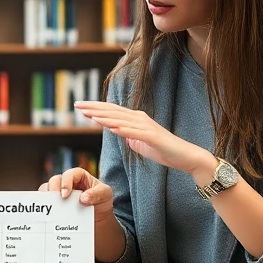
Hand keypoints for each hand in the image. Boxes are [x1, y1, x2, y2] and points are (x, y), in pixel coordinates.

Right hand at [40, 167, 114, 223]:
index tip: (65, 195)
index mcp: (79, 176)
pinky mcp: (56, 202)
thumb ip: (96, 194)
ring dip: (47, 197)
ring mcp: (60, 192)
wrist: (99, 216)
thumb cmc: (102, 200)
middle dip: (53, 189)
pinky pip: (46, 201)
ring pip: (47, 189)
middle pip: (55, 180)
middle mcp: (67, 182)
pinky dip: (45, 205)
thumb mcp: (105, 194)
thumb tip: (83, 199)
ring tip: (49, 206)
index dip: (66, 183)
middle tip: (56, 199)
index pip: (70, 174)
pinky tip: (47, 212)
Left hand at [75, 100, 217, 179]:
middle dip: (94, 108)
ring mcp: (146, 127)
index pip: (111, 111)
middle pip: (113, 111)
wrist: (185, 156)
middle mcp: (140, 118)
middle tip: (77, 105)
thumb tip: (118, 132)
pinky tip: (110, 127)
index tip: (80, 106)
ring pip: (121, 119)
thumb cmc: (163, 150)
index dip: (95, 107)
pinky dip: (122, 129)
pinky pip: (134, 132)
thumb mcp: (140, 143)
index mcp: (136, 119)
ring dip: (103, 116)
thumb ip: (129, 136)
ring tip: (88, 114)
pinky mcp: (152, 137)